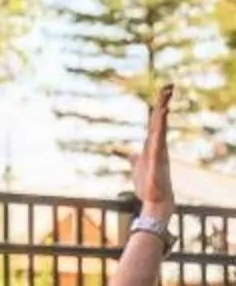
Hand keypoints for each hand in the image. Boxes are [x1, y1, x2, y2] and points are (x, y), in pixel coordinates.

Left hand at [132, 83, 174, 225]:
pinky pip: (159, 140)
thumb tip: (115, 149)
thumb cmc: (147, 183)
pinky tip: (162, 118)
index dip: (158, 106)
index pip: (155, 121)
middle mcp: (158, 144)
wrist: (155, 200)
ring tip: (166, 96)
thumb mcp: (134, 165)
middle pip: (160, 119)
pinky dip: (160, 129)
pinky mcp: (158, 159)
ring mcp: (159, 150)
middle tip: (169, 85)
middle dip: (163, 102)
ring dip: (163, 112)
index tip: (164, 91)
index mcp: (152, 144)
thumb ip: (128, 156)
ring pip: (161, 127)